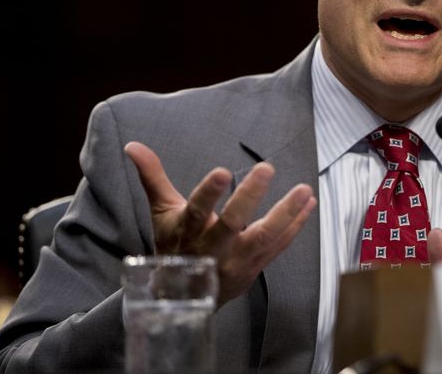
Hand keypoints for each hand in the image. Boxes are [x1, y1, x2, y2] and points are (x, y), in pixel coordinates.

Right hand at [124, 141, 316, 306]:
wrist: (183, 295)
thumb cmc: (174, 244)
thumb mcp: (162, 211)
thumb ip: (152, 176)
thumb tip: (133, 146)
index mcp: (187, 230)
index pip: (197, 210)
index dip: (208, 193)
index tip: (221, 172)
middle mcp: (212, 247)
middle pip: (231, 223)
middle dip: (250, 197)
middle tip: (266, 168)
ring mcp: (236, 260)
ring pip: (263, 237)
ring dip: (286, 213)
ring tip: (304, 189)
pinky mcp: (255, 267)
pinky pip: (278, 246)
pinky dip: (296, 224)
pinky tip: (309, 203)